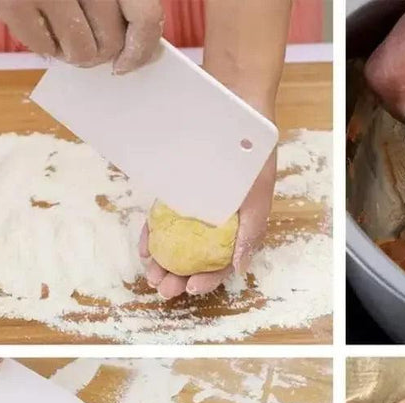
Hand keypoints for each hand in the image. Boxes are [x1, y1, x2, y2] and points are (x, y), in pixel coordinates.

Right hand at [0, 0, 162, 72]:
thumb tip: (134, 46)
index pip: (146, 17)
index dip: (140, 48)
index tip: (129, 61)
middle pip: (112, 40)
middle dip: (100, 51)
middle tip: (86, 43)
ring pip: (81, 50)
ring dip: (73, 52)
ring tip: (61, 33)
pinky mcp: (13, 0)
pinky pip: (43, 45)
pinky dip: (44, 44)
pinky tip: (39, 24)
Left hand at [138, 0, 288, 298]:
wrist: (237, 112)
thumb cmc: (253, 156)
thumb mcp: (258, 196)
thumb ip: (250, 231)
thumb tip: (241, 268)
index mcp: (238, 229)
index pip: (223, 264)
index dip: (208, 280)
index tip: (191, 288)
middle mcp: (215, 224)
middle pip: (196, 259)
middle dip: (178, 277)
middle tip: (162, 288)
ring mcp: (196, 211)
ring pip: (178, 245)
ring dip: (164, 262)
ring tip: (150, 272)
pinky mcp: (180, 195)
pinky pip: (164, 220)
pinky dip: (155, 235)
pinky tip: (145, 246)